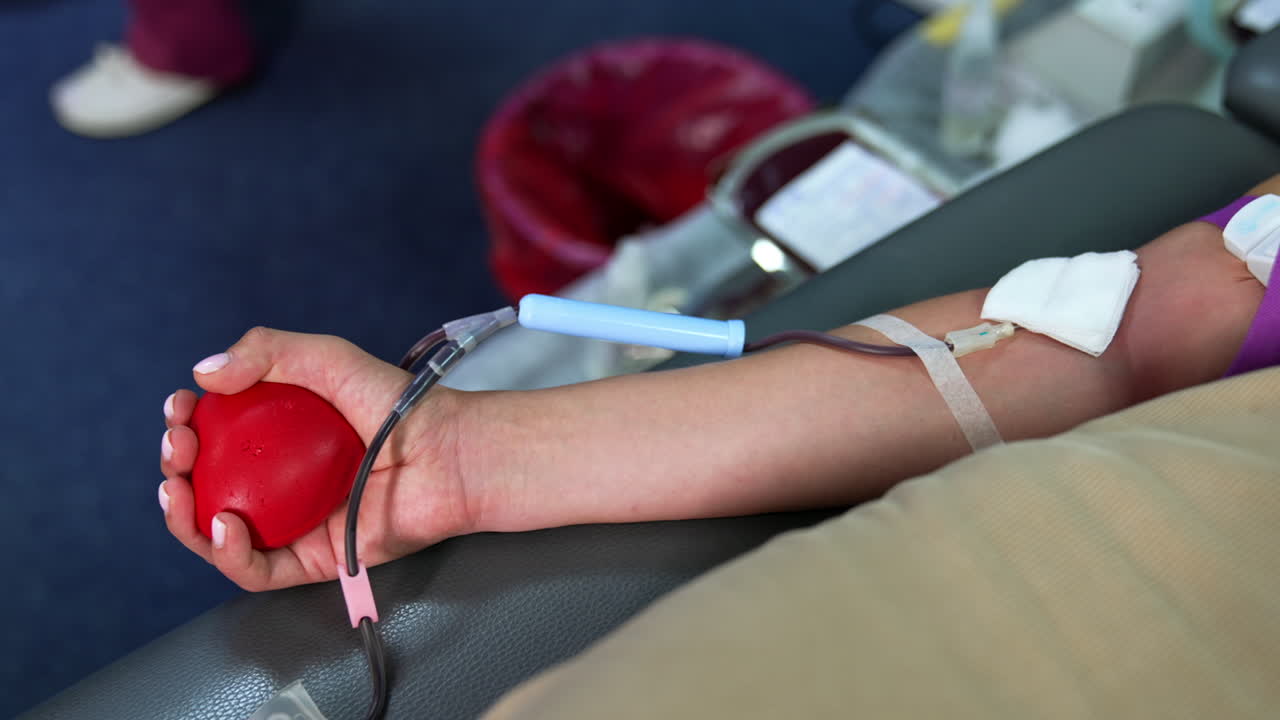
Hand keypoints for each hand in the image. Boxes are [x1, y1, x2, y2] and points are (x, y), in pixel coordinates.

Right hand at [159, 327, 470, 590]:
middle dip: (176, 468)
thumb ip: (266, 351)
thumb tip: (204, 373)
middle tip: (179, 446)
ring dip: (183, 517)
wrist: (446, 453)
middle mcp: (280, 483)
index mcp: (278, 438)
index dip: (186, 423)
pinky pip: (258, 570)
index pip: (214, 436)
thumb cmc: (397, 405)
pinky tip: (222, 525)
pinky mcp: (314, 560)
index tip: (180, 408)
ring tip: (178, 489)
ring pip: (219, 535)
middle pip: (207, 486)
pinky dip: (229, 554)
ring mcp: (295, 524)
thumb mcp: (327, 358)